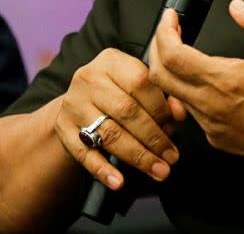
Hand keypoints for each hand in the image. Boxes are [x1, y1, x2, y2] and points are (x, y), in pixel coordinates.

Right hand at [54, 48, 186, 188]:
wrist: (79, 101)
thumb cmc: (118, 93)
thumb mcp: (138, 86)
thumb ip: (162, 96)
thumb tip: (180, 113)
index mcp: (111, 61)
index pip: (140, 82)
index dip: (161, 108)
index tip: (176, 127)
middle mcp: (88, 79)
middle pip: (126, 111)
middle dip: (153, 138)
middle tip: (171, 157)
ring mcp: (73, 104)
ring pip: (109, 134)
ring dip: (137, 156)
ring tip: (159, 170)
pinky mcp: (63, 129)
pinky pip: (84, 153)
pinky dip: (103, 170)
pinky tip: (119, 182)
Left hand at [147, 0, 243, 174]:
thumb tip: (239, 8)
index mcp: (224, 81)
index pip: (172, 55)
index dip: (165, 31)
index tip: (171, 19)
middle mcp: (211, 106)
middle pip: (160, 76)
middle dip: (158, 48)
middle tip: (169, 32)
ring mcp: (211, 126)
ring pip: (174, 95)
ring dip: (172, 71)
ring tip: (185, 54)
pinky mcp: (217, 138)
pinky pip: (192, 112)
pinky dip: (189, 92)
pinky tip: (206, 81)